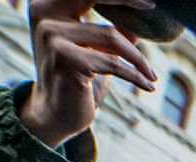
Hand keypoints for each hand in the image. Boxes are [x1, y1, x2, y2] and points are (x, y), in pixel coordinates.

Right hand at [19, 0, 158, 148]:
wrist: (54, 116)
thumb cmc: (76, 80)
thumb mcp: (93, 50)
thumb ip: (110, 30)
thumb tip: (140, 14)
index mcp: (47, 7)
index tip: (146, 1)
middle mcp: (45, 17)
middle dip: (127, 0)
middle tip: (151, 7)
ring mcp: (53, 38)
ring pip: (111, 36)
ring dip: (137, 58)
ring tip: (151, 74)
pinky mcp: (66, 60)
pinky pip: (113, 63)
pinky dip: (135, 75)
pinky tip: (148, 85)